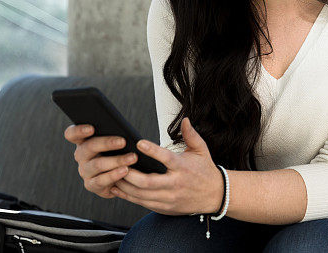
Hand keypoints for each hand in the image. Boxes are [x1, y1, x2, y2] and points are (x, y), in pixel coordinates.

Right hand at [64, 123, 139, 198]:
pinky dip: (114, 175)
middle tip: (123, 142)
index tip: (91, 128)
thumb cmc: (118, 153)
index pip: (72, 134)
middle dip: (107, 143)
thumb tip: (124, 132)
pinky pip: (101, 180)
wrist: (120, 179)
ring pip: (97, 164)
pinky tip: (125, 170)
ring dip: (116, 160)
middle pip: (88, 147)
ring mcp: (84, 171)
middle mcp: (80, 155)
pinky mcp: (90, 185)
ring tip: (132, 158)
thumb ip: (114, 134)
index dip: (78, 130)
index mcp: (83, 141)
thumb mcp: (114, 142)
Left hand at [109, 117, 223, 216]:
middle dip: (130, 174)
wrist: (215, 195)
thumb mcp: (201, 150)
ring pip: (142, 195)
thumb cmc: (205, 170)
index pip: (166, 158)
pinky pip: (143, 203)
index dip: (152, 150)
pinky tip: (119, 189)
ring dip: (125, 186)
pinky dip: (129, 197)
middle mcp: (175, 184)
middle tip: (117, 164)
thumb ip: (191, 135)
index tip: (138, 143)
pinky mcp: (166, 208)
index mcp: (183, 167)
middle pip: (148, 182)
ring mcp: (169, 198)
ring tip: (112, 176)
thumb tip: (185, 120)